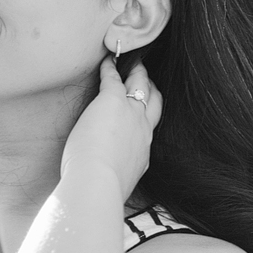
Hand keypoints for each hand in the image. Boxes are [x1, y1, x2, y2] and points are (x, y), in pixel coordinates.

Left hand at [59, 58, 163, 202]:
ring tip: (134, 63)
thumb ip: (118, 181)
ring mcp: (131, 114)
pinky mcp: (112, 102)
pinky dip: (110, 68)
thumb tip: (112, 192)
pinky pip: (113, 78)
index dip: (146, 119)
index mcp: (143, 152)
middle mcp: (144, 131)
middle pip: (154, 103)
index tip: (141, 114)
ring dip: (138, 73)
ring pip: (141, 86)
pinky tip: (107, 60)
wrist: (97, 182)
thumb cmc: (100, 189)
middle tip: (146, 79)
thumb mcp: (118, 185)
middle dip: (151, 90)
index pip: (148, 130)